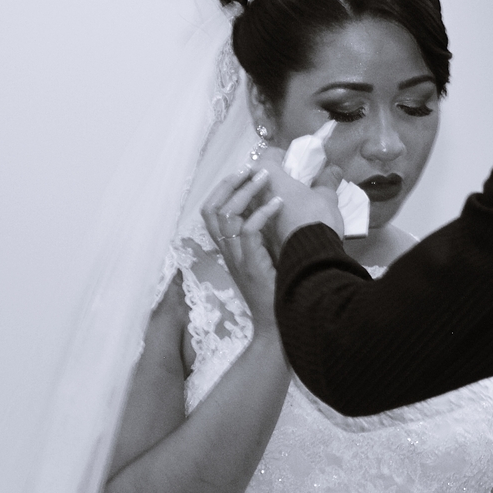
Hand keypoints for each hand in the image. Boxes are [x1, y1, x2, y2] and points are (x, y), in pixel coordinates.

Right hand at [201, 166, 284, 330]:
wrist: (279, 323)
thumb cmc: (278, 288)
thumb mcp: (268, 256)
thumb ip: (268, 235)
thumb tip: (280, 206)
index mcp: (230, 248)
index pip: (211, 212)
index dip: (223, 189)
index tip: (243, 173)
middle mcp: (228, 252)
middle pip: (211, 210)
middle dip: (230, 185)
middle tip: (252, 170)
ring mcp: (237, 259)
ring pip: (226, 216)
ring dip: (246, 192)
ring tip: (266, 178)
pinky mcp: (250, 265)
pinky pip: (247, 233)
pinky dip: (261, 213)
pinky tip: (279, 204)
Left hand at [255, 146, 344, 248]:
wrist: (307, 254)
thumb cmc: (316, 217)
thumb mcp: (326, 197)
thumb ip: (327, 181)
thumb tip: (334, 169)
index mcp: (271, 177)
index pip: (268, 156)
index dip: (280, 156)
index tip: (292, 162)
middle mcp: (255, 194)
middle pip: (254, 178)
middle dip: (267, 178)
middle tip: (285, 182)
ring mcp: (252, 215)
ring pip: (250, 201)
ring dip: (261, 198)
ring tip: (279, 203)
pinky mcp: (254, 235)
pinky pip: (254, 220)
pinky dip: (262, 217)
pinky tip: (278, 222)